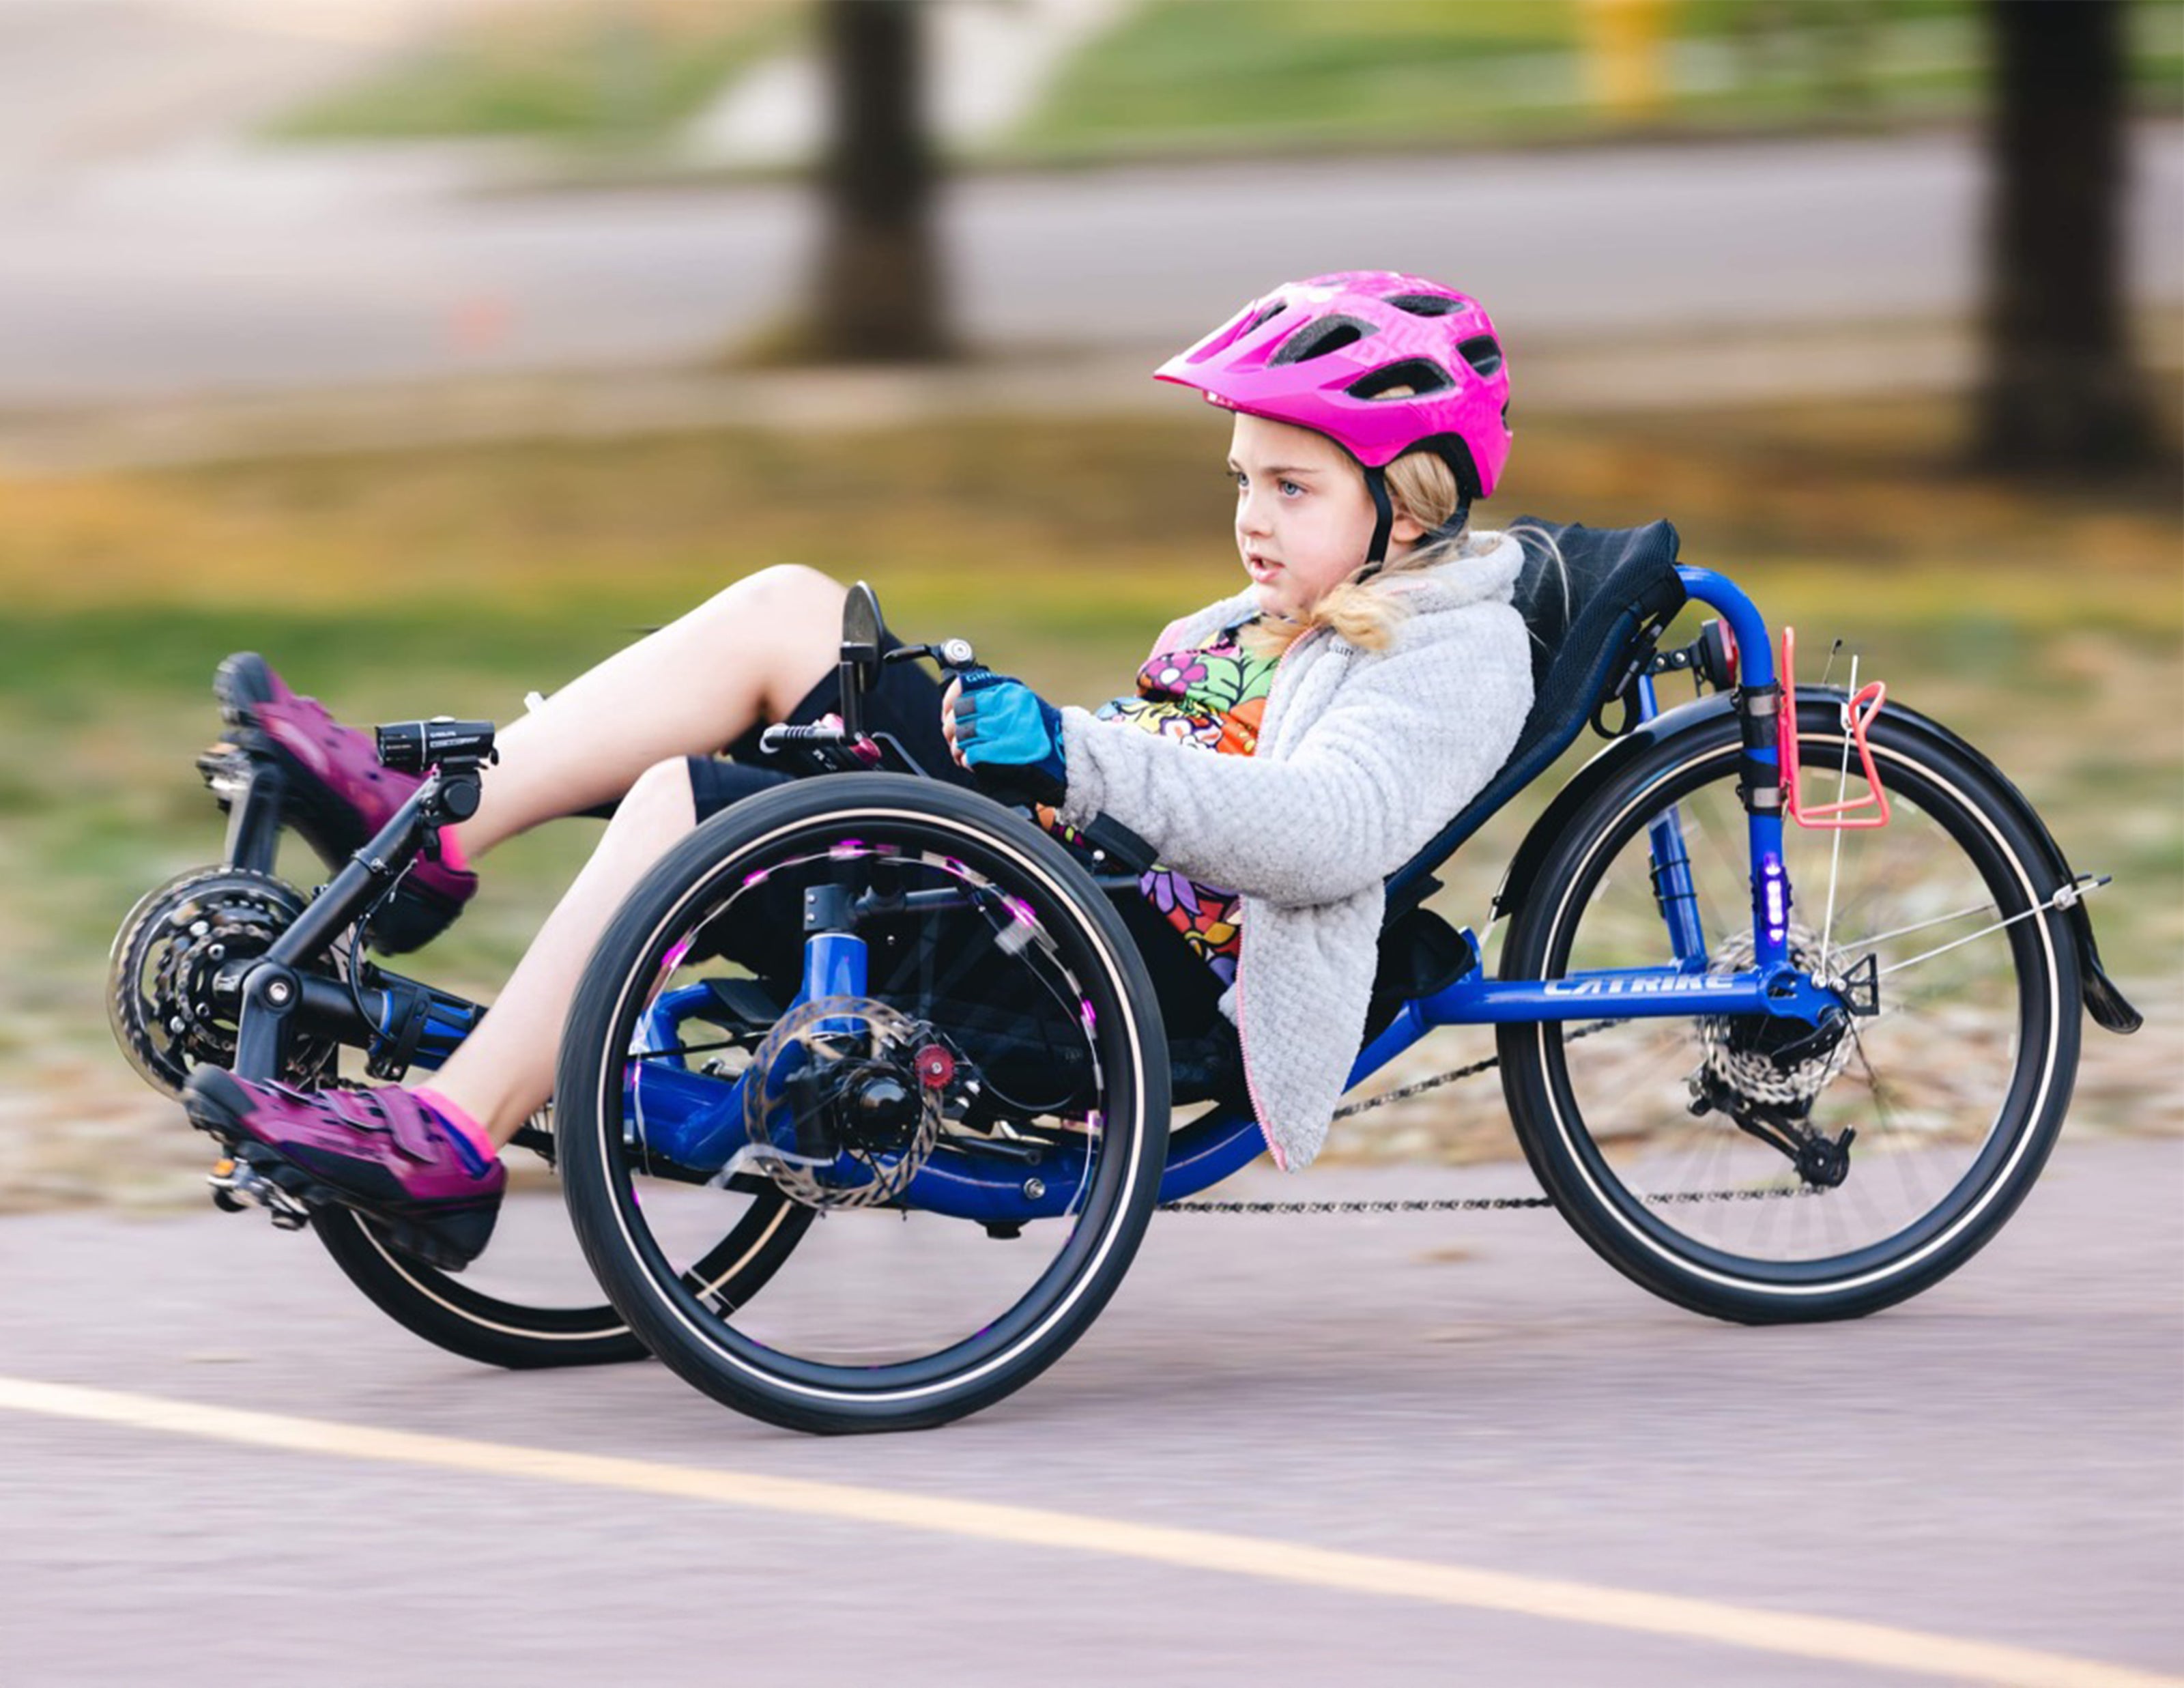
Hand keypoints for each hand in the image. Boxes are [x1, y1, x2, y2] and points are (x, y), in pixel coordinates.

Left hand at [942, 670, 1066, 806]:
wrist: (1068, 757)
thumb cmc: (1042, 733)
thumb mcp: (1019, 705)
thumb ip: (991, 700)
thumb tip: (956, 705)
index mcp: (1008, 690)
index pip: (964, 686)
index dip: (949, 701)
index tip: (947, 712)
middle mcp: (1007, 706)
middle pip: (959, 713)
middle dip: (950, 728)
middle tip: (953, 737)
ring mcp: (1006, 728)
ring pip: (962, 735)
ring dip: (957, 748)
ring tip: (962, 753)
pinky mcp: (1004, 752)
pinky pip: (971, 754)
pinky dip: (967, 760)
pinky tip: (972, 761)